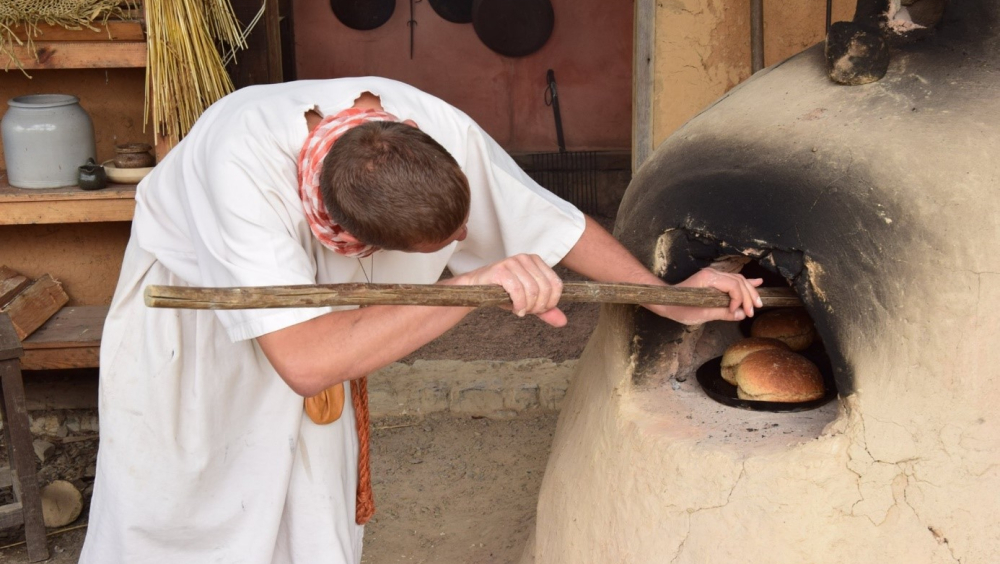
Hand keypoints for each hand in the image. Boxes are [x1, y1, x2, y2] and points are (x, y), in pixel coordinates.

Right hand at [448, 254, 566, 326]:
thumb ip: (546, 310)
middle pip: (545, 288)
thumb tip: (563, 322)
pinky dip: (519, 304)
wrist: (476, 288)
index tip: (539, 309)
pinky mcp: (501, 270)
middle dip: (538, 306)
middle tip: (528, 311)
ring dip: (528, 306)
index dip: (551, 302)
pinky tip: (515, 309)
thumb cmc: (503, 292)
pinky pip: (518, 290)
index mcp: (536, 261)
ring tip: (520, 310)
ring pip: (532, 290)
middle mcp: (526, 258)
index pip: (556, 284)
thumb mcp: (528, 301)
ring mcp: (513, 262)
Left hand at [650, 268, 763, 324]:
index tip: (738, 313)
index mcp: (708, 279)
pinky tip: (757, 283)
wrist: (666, 301)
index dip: (739, 300)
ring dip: (749, 291)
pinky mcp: (714, 279)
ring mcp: (714, 274)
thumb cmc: (680, 308)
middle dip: (749, 297)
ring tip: (758, 303)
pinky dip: (745, 283)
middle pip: (739, 282)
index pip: (733, 286)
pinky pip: (733, 279)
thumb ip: (722, 313)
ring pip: (738, 280)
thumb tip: (741, 315)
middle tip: (754, 311)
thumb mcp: (701, 315)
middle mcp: (713, 273)